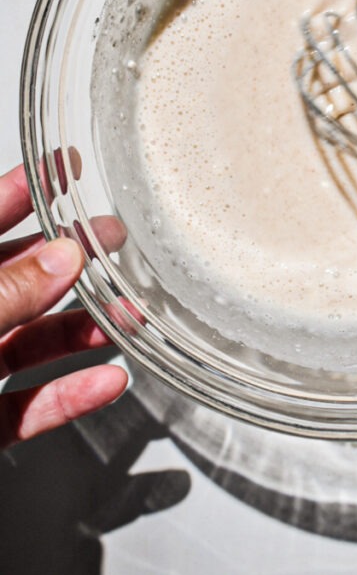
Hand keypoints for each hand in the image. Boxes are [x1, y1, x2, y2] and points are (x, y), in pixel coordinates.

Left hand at [0, 162, 127, 446]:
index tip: (65, 169)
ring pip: (27, 344)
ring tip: (127, 318)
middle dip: (70, 263)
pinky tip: (103, 382)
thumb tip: (60, 256)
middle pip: (14, 281)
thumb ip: (3, 294)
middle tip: (113, 244)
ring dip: (80, 332)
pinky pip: (27, 405)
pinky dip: (68, 396)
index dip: (23, 190)